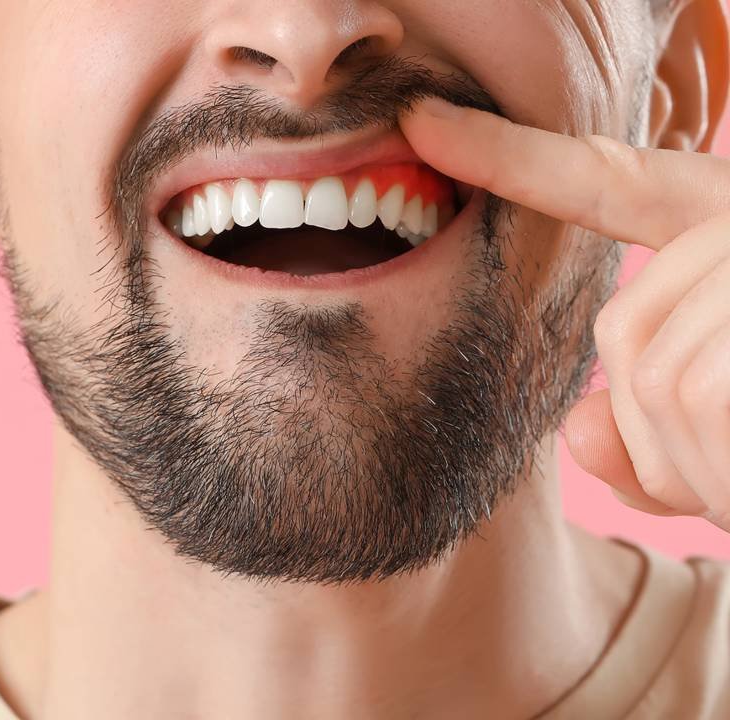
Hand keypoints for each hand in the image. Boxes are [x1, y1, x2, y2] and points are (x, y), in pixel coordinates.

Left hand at [401, 98, 729, 529]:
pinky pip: (697, 405)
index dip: (506, 154)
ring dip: (710, 471)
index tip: (417, 124)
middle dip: (668, 439)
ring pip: (659, 387)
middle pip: (622, 342)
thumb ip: (656, 434)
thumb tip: (578, 437)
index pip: (604, 183)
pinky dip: (724, 476)